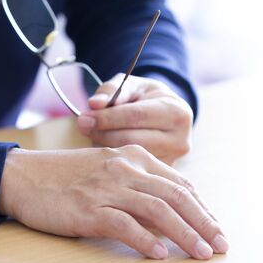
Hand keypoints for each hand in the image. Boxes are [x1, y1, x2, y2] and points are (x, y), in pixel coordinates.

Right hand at [0, 146, 228, 259]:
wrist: (23, 176)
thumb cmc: (63, 176)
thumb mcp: (104, 168)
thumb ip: (134, 183)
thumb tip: (162, 212)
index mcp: (130, 156)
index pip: (178, 182)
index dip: (201, 206)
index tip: (212, 225)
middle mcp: (122, 168)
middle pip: (175, 196)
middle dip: (203, 222)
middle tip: (220, 244)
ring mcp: (106, 188)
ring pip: (158, 210)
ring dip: (185, 233)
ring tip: (201, 252)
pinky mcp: (88, 209)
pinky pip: (125, 225)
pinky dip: (146, 241)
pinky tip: (160, 254)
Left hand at [77, 74, 193, 164]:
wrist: (163, 116)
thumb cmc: (144, 99)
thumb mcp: (131, 86)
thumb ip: (112, 91)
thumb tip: (94, 104)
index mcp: (177, 113)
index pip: (136, 116)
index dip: (107, 117)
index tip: (84, 117)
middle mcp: (180, 141)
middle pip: (131, 140)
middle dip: (102, 132)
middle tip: (82, 126)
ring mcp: (171, 162)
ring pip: (128, 158)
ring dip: (104, 147)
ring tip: (93, 135)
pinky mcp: (158, 176)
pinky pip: (129, 170)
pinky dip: (112, 159)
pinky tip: (103, 150)